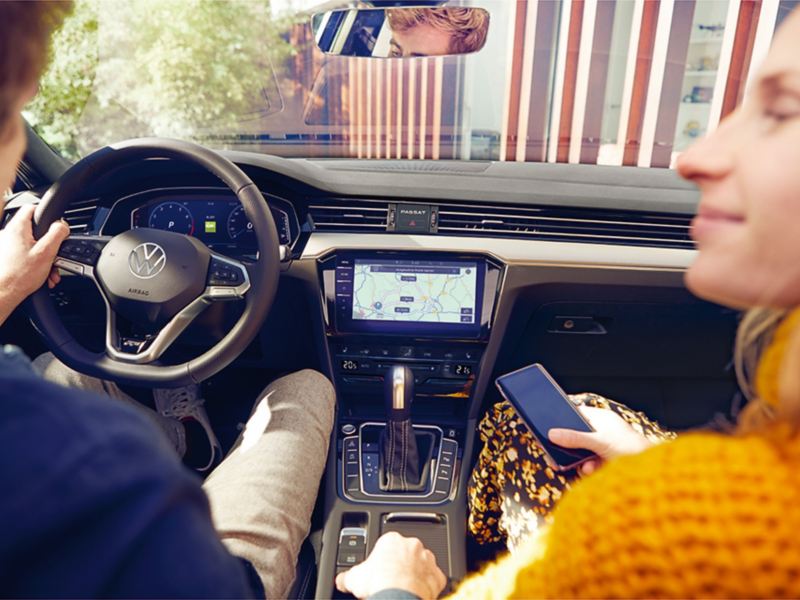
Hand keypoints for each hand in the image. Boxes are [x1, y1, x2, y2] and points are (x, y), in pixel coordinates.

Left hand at [0, 204, 68, 323]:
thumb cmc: (20, 275)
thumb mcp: (47, 252)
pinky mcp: (5, 257)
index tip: (55, 224)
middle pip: (34, 230)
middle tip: (55, 256)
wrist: (3, 293)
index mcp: (18, 228)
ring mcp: (5, 246)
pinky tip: (41, 275)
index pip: (32, 208)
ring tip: (49, 271)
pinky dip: (34, 263)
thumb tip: (62, 225)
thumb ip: (57, 234)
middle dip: (49, 245)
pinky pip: (24, 254)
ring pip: (31, 245)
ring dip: (44, 257)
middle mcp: (8, 234)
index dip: (46, 213)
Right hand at [335, 532, 446, 599]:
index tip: (379, 569)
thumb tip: (340, 580)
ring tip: (404, 589)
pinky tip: (418, 594)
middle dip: (400, 564)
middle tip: (391, 580)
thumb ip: (347, 576)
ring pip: (423, 564)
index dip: (382, 558)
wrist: (398, 599)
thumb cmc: (379, 584)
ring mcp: (427, 560)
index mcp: (392, 540)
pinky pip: (435, 580)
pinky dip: (429, 586)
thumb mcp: (354, 578)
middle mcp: (412, 546)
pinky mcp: (438, 577)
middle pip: (406, 552)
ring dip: (416, 573)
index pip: (387, 545)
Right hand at [549, 405, 653, 475]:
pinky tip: (589, 470)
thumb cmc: (631, 448)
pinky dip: (588, 468)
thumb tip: (552, 434)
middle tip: (551, 449)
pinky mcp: (608, 462)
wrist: (653, 472)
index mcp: (602, 418)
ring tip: (574, 465)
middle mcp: (603, 431)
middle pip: (577, 435)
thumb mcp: (598, 441)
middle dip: (567, 445)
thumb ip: (575, 438)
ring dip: (578, 460)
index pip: (578, 413)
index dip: (563, 417)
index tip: (548, 423)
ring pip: (583, 451)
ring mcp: (606, 447)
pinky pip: (591, 463)